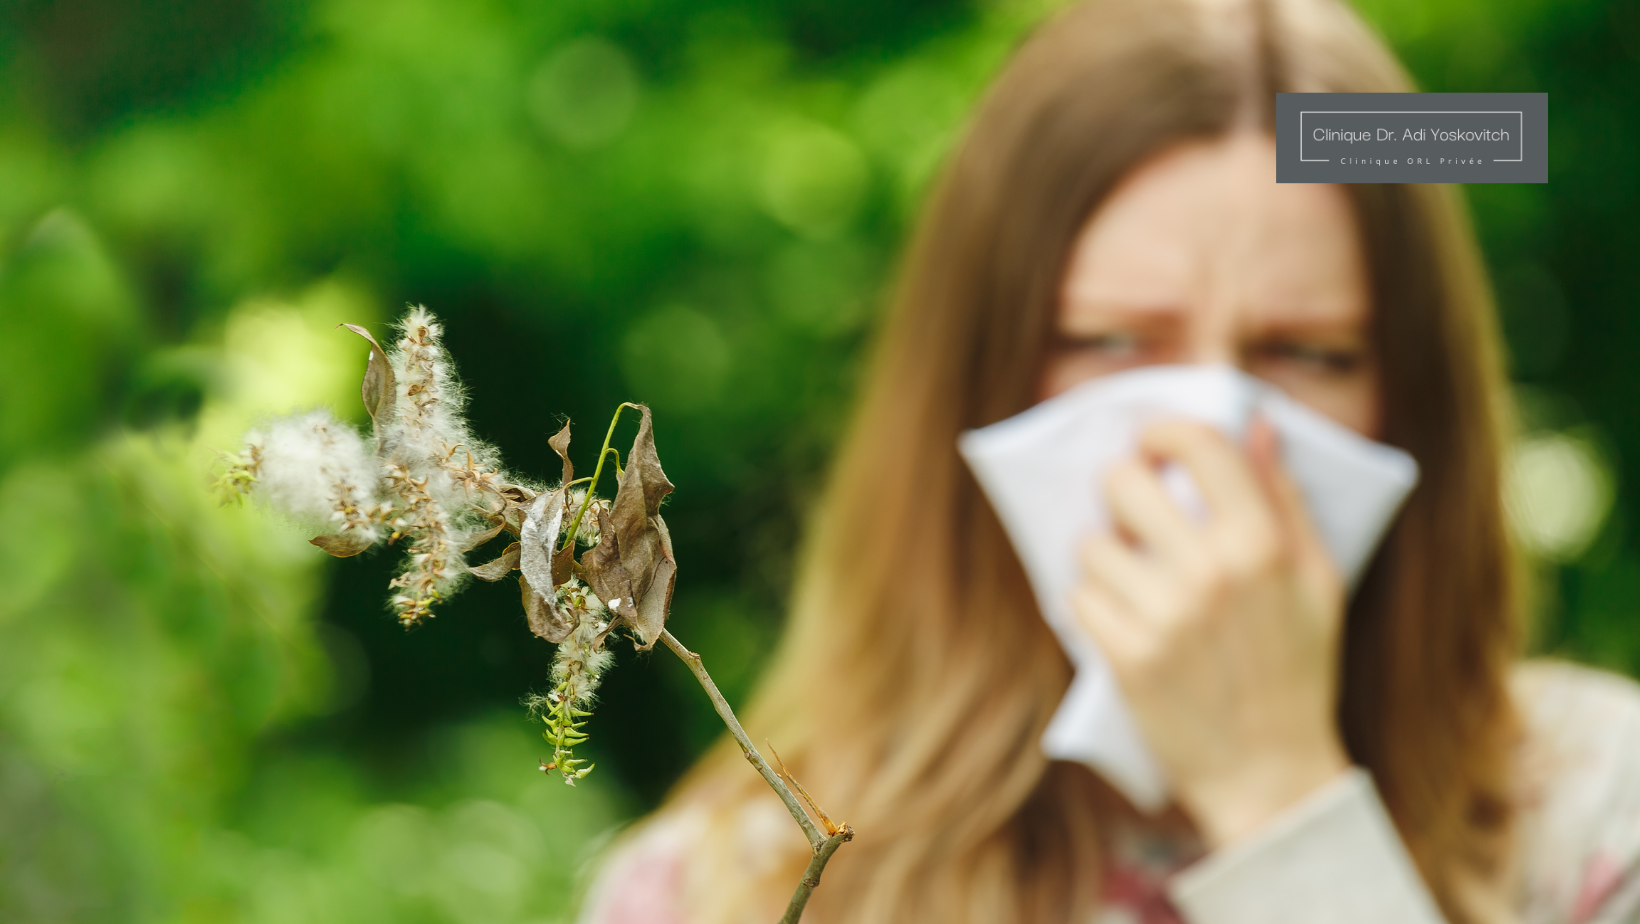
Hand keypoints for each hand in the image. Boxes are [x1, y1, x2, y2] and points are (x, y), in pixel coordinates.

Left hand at [1072, 419, 1349, 847]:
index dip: (1163, 432)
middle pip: (1124, 482)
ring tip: (1131, 579)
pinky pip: (1077, 598)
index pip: (1198, 445)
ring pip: (1092, 543)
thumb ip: (1285, 498)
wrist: (1271, 773)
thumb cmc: (1298, 670)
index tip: (1152, 444)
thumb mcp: (1317, 580)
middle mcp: (1211, 572)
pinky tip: (1122, 620)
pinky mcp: (1126, 657)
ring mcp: (1164, 615)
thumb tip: (1258, 425)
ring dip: (1105, 556)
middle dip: (1121, 490)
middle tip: (1132, 513)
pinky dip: (1092, 606)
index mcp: (1263, 544)